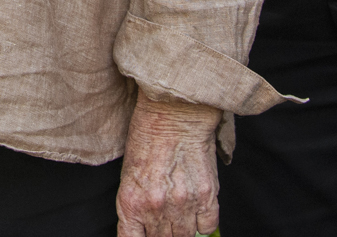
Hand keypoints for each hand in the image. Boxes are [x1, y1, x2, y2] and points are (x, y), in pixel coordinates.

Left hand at [117, 93, 220, 236]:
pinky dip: (202, 223)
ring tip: (180, 214)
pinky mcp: (206, 196)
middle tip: (165, 221)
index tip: (146, 235)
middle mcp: (156, 207)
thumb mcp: (130, 173)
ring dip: (183, 231)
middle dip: (163, 234)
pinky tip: (197, 212)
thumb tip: (144, 228)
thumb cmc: (148, 135)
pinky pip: (207, 227)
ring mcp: (183, 204)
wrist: (173, 111)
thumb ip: (137, 205)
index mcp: (131, 202)